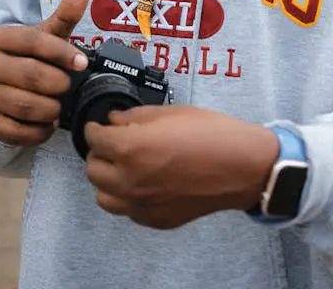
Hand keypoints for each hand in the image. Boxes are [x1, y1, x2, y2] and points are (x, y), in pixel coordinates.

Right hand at [0, 0, 89, 146]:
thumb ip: (64, 14)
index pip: (34, 42)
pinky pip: (16, 131)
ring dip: (52, 108)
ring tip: (59, 104)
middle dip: (59, 83)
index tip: (82, 63)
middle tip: (68, 86)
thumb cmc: (28, 55)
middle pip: (32, 75)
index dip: (63, 53)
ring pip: (26, 105)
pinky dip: (38, 131)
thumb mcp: (44, 34)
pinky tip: (47, 123)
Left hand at [84, 106, 279, 228]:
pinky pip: (127, 210)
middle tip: (113, 142)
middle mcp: (130, 180)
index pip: (94, 139)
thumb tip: (115, 120)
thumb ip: (136, 116)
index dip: (95, 128)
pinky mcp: (154, 220)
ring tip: (124, 166)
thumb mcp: (172, 112)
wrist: (240, 166)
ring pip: (103, 196)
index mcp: (131, 148)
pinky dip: (127, 196)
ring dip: (107, 178)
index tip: (100, 125)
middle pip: (92, 169)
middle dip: (99, 152)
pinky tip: (144, 183)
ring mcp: (141, 205)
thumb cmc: (211, 133)